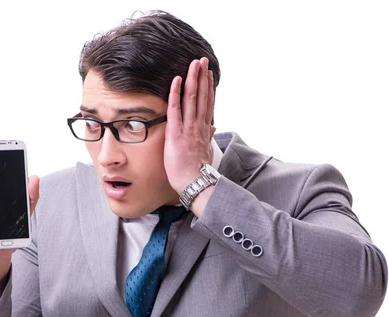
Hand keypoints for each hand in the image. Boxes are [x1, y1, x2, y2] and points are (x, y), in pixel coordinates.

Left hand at [164, 57, 215, 193]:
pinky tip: (176, 80)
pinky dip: (176, 93)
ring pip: (192, 98)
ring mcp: (188, 128)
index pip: (207, 104)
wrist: (196, 184)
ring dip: (193, 79)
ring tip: (194, 63)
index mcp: (204, 130)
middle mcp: (198, 125)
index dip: (208, 87)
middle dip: (202, 77)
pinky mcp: (176, 133)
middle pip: (202, 96)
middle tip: (202, 60)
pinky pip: (175, 109)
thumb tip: (213, 127)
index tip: (208, 74)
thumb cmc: (198, 172)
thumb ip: (208, 137)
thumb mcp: (206, 152)